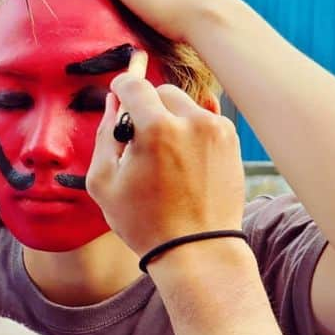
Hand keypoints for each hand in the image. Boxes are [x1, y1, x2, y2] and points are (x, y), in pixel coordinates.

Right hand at [85, 74, 243, 256]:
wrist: (196, 249)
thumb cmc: (144, 222)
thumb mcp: (103, 182)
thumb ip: (104, 134)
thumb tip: (113, 102)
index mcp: (156, 129)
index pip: (134, 85)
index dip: (120, 86)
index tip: (117, 92)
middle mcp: (192, 121)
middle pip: (161, 91)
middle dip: (146, 107)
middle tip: (138, 139)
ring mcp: (217, 129)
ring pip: (185, 104)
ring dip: (170, 118)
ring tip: (163, 154)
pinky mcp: (231, 140)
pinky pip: (205, 119)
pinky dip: (190, 130)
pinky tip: (182, 159)